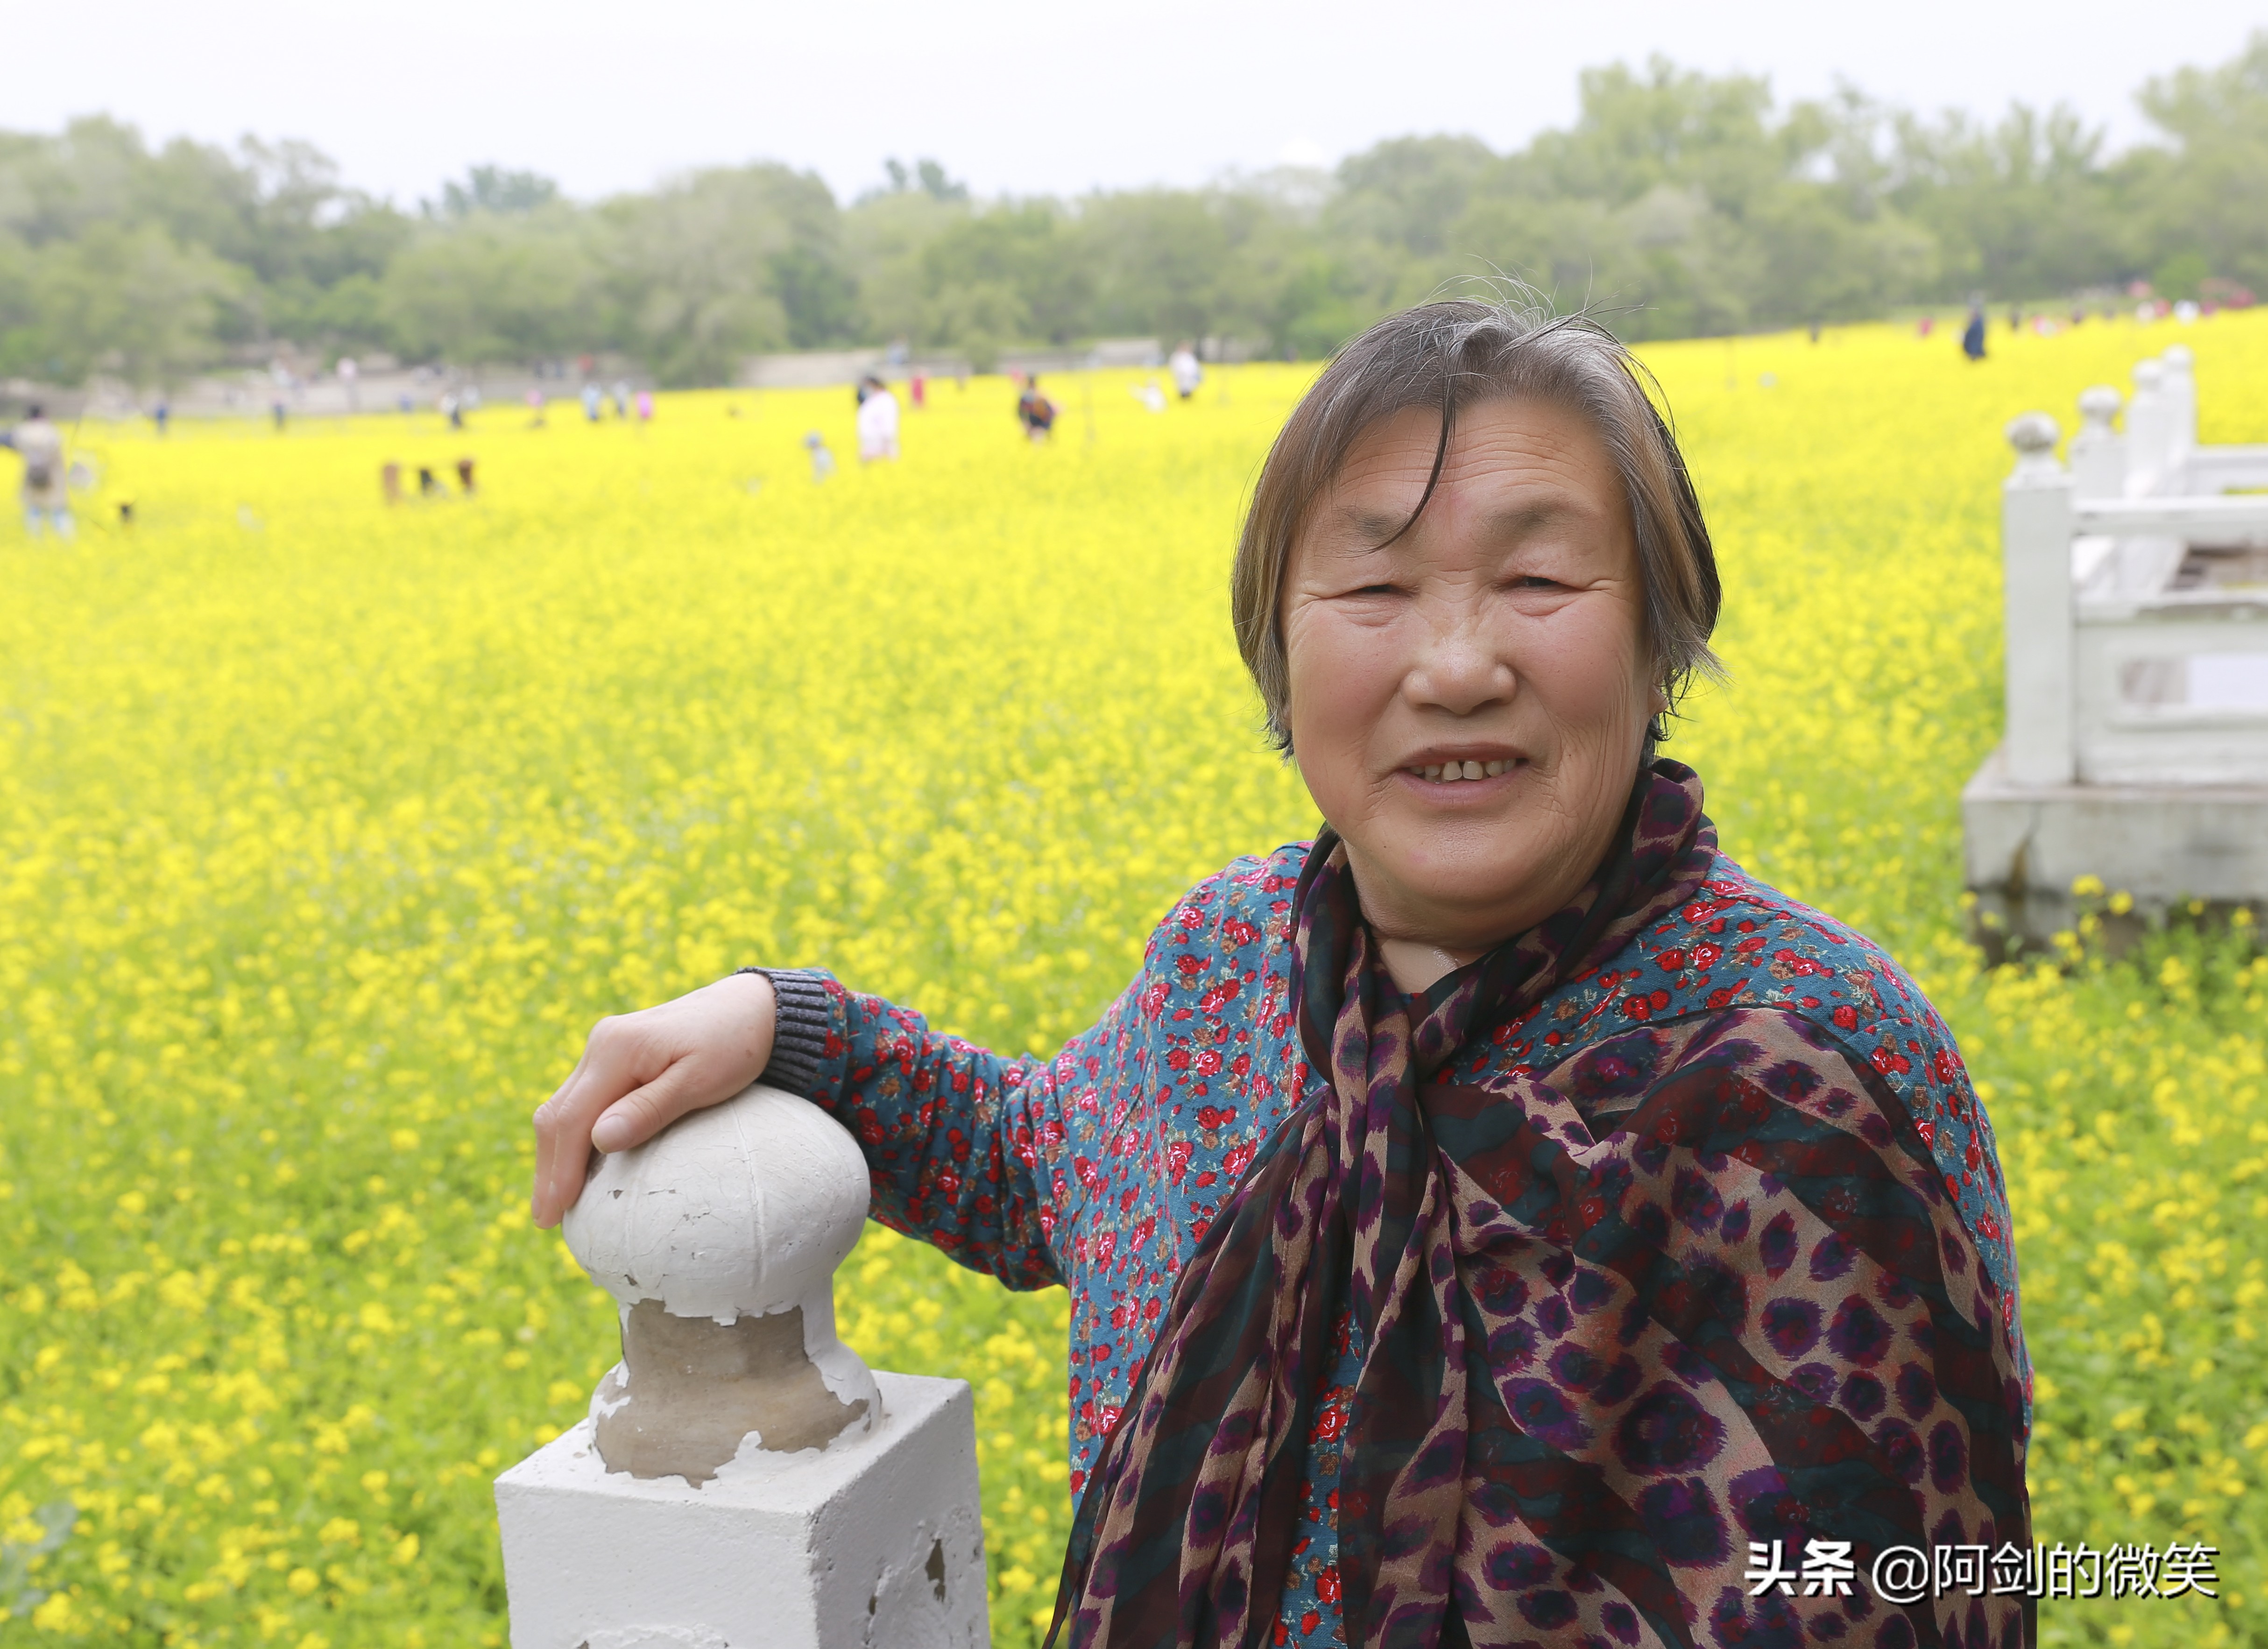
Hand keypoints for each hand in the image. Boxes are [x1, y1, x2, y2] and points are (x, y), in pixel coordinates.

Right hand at [530, 971, 777, 1227]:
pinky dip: (573, 1136)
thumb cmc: (735, 1045)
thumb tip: (600, 1139)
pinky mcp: (616, 1055)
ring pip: (564, 1107)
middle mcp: (601, 1044)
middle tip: (544, 1219)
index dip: (561, 1168)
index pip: (573, 1118)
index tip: (556, 1211)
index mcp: (617, 1048)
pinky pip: (582, 1100)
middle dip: (548, 1168)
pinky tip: (578, 1166)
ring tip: (553, 1202)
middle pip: (557, 1114)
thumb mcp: (701, 1080)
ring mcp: (605, 1048)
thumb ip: (650, 1109)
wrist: (754, 1008)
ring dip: (556, 1154)